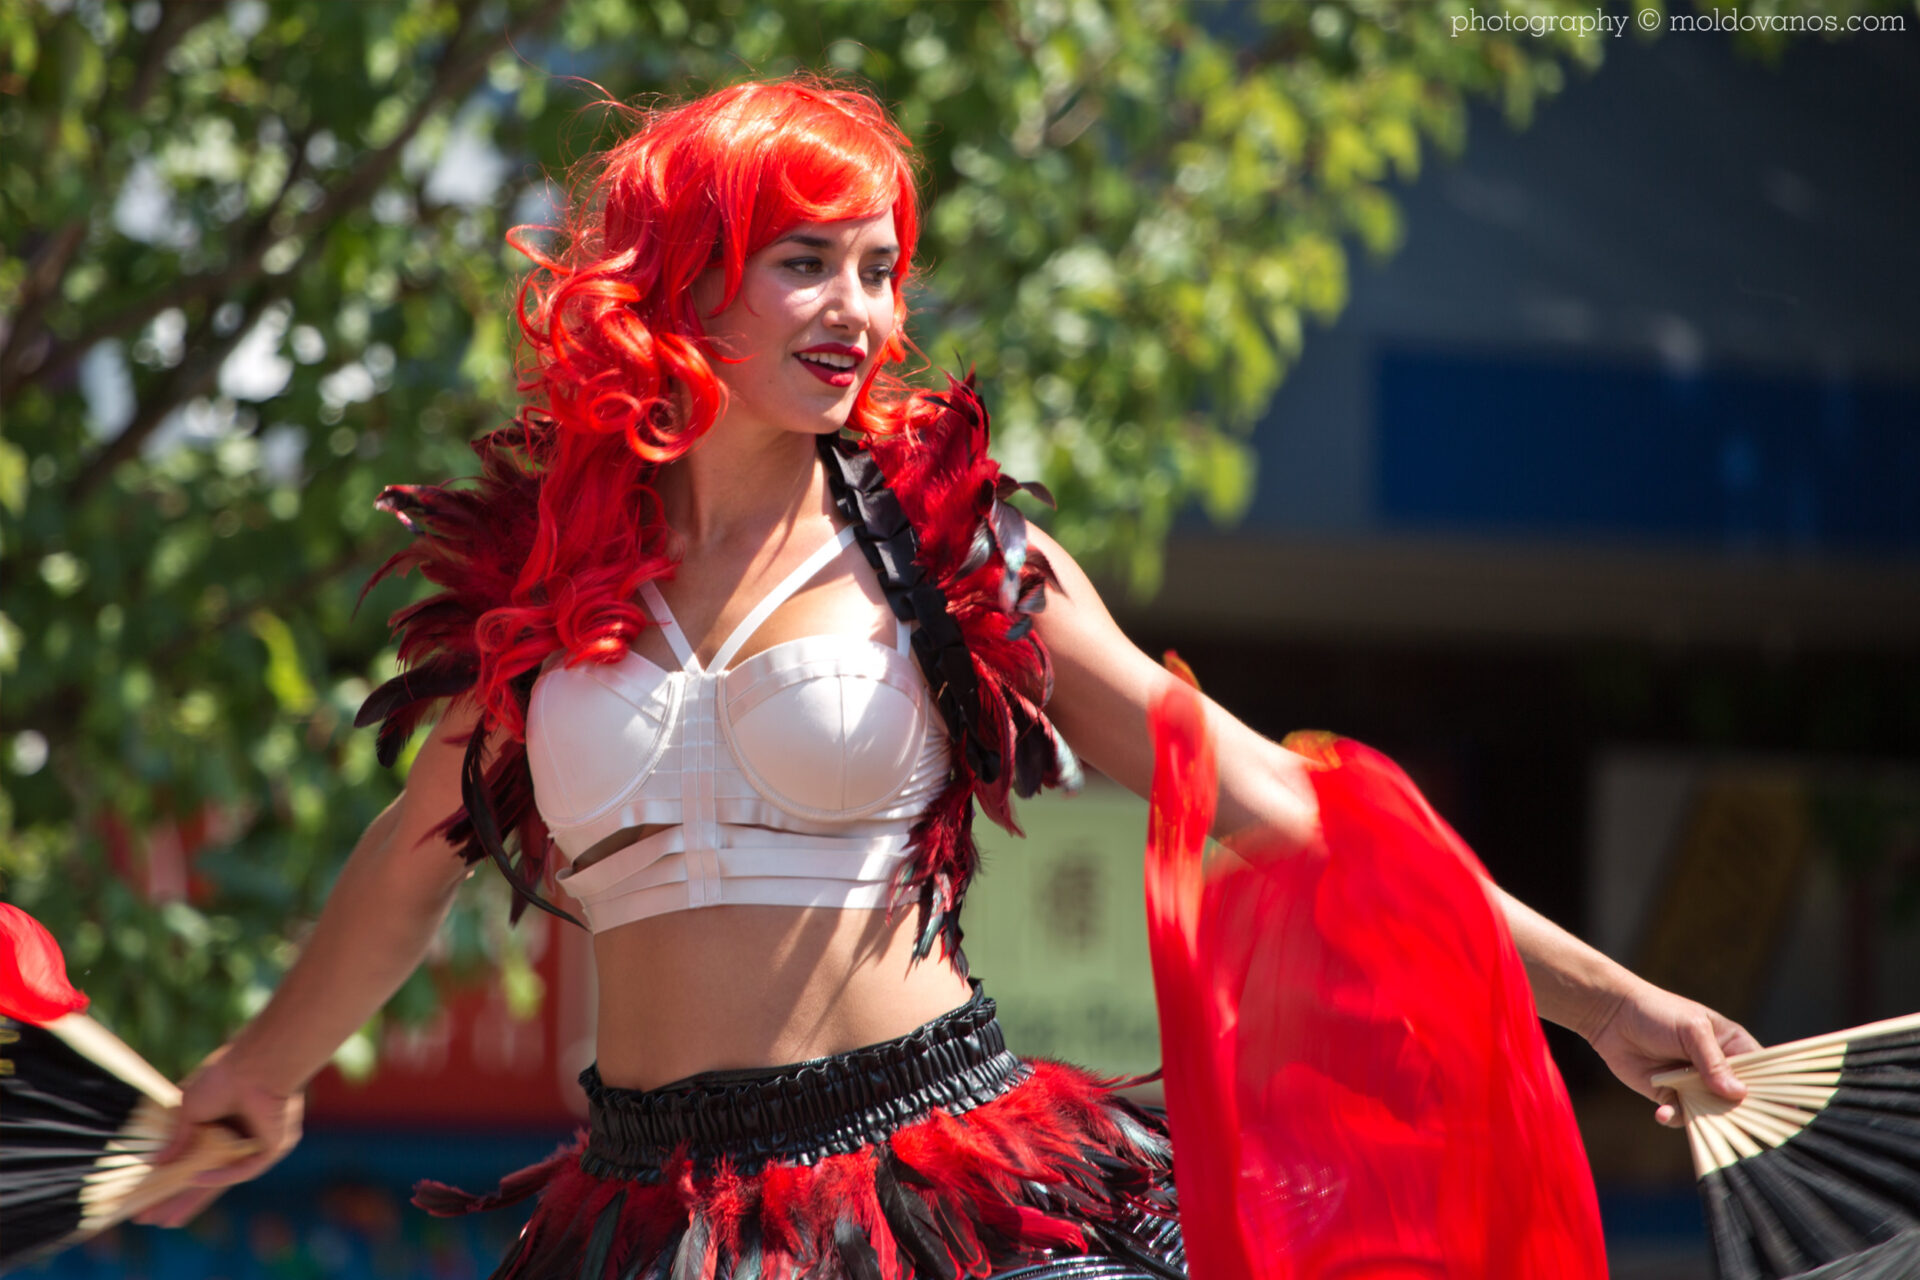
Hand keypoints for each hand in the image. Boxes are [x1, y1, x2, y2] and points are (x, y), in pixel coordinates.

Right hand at [133, 1046, 304, 1228]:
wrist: (256, 1066)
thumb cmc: (223, 1077)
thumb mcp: (189, 1108)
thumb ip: (178, 1137)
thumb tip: (157, 1164)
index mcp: (219, 1125)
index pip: (192, 1160)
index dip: (171, 1179)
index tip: (145, 1198)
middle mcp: (237, 1138)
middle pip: (205, 1177)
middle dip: (178, 1198)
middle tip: (152, 1219)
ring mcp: (254, 1145)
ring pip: (223, 1180)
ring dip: (194, 1199)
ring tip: (168, 1220)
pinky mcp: (273, 1147)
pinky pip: (244, 1169)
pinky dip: (221, 1175)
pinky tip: (196, 1179)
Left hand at [1585, 979, 1759, 1127]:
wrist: (1611, 1016)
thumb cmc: (1657, 1013)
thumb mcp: (1692, 1030)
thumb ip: (1713, 1062)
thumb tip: (1738, 1094)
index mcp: (1732, 1046)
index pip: (1763, 1074)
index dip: (1775, 1094)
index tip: (1786, 1116)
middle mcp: (1717, 1069)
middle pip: (1739, 1100)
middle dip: (1739, 1115)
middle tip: (1740, 1129)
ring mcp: (1694, 1084)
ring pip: (1712, 1113)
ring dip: (1706, 1120)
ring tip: (1696, 1120)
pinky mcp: (1670, 1095)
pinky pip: (1681, 1115)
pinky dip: (1675, 1118)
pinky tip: (1664, 1112)